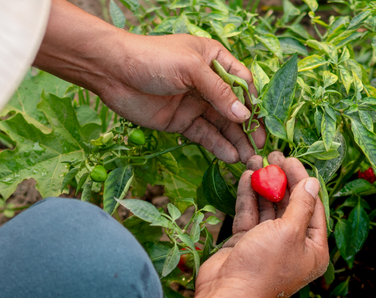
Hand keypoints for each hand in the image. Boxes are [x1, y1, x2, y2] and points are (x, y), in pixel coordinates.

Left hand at [33, 1, 264, 163]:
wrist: (113, 72)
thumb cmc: (153, 59)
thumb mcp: (191, 69)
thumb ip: (219, 92)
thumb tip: (244, 115)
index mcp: (214, 59)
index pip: (242, 82)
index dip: (253, 103)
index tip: (262, 123)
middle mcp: (207, 82)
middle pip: (234, 108)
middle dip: (248, 128)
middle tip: (261, 150)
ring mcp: (194, 103)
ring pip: (221, 125)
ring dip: (236, 141)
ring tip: (249, 160)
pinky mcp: (180, 122)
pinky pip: (204, 135)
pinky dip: (217, 146)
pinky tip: (230, 157)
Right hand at [196, 152, 328, 297]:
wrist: (226, 295)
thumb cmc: (264, 267)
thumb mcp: (289, 231)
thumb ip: (301, 204)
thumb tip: (313, 182)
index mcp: (313, 250)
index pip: (313, 207)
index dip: (303, 181)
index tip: (291, 160)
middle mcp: (293, 246)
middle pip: (291, 205)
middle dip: (282, 180)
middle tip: (273, 155)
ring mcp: (268, 244)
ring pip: (268, 208)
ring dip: (263, 185)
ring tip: (256, 160)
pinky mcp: (246, 243)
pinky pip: (250, 215)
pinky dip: (248, 197)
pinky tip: (246, 176)